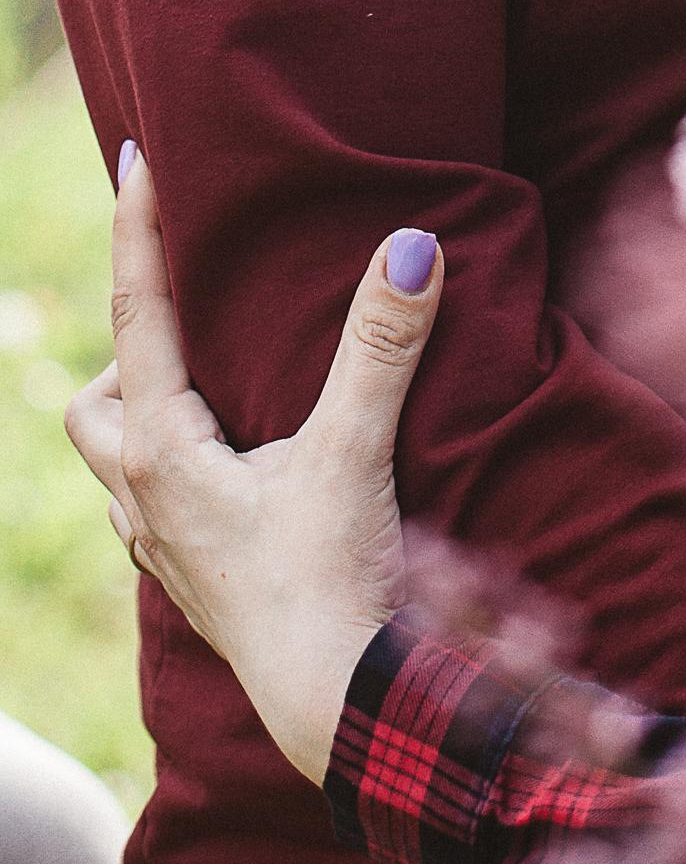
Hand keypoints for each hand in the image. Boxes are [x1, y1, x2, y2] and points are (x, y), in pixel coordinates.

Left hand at [64, 148, 443, 784]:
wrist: (338, 705)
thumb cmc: (329, 582)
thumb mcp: (353, 451)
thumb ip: (380, 346)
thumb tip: (413, 243)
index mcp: (164, 454)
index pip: (138, 316)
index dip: (138, 232)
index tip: (137, 158)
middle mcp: (146, 502)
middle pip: (95, 403)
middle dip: (130, 352)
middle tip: (198, 313)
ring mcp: (167, 550)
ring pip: (119, 461)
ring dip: (150, 412)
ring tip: (219, 383)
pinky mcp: (201, 580)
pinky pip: (159, 506)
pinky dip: (183, 464)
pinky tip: (243, 464)